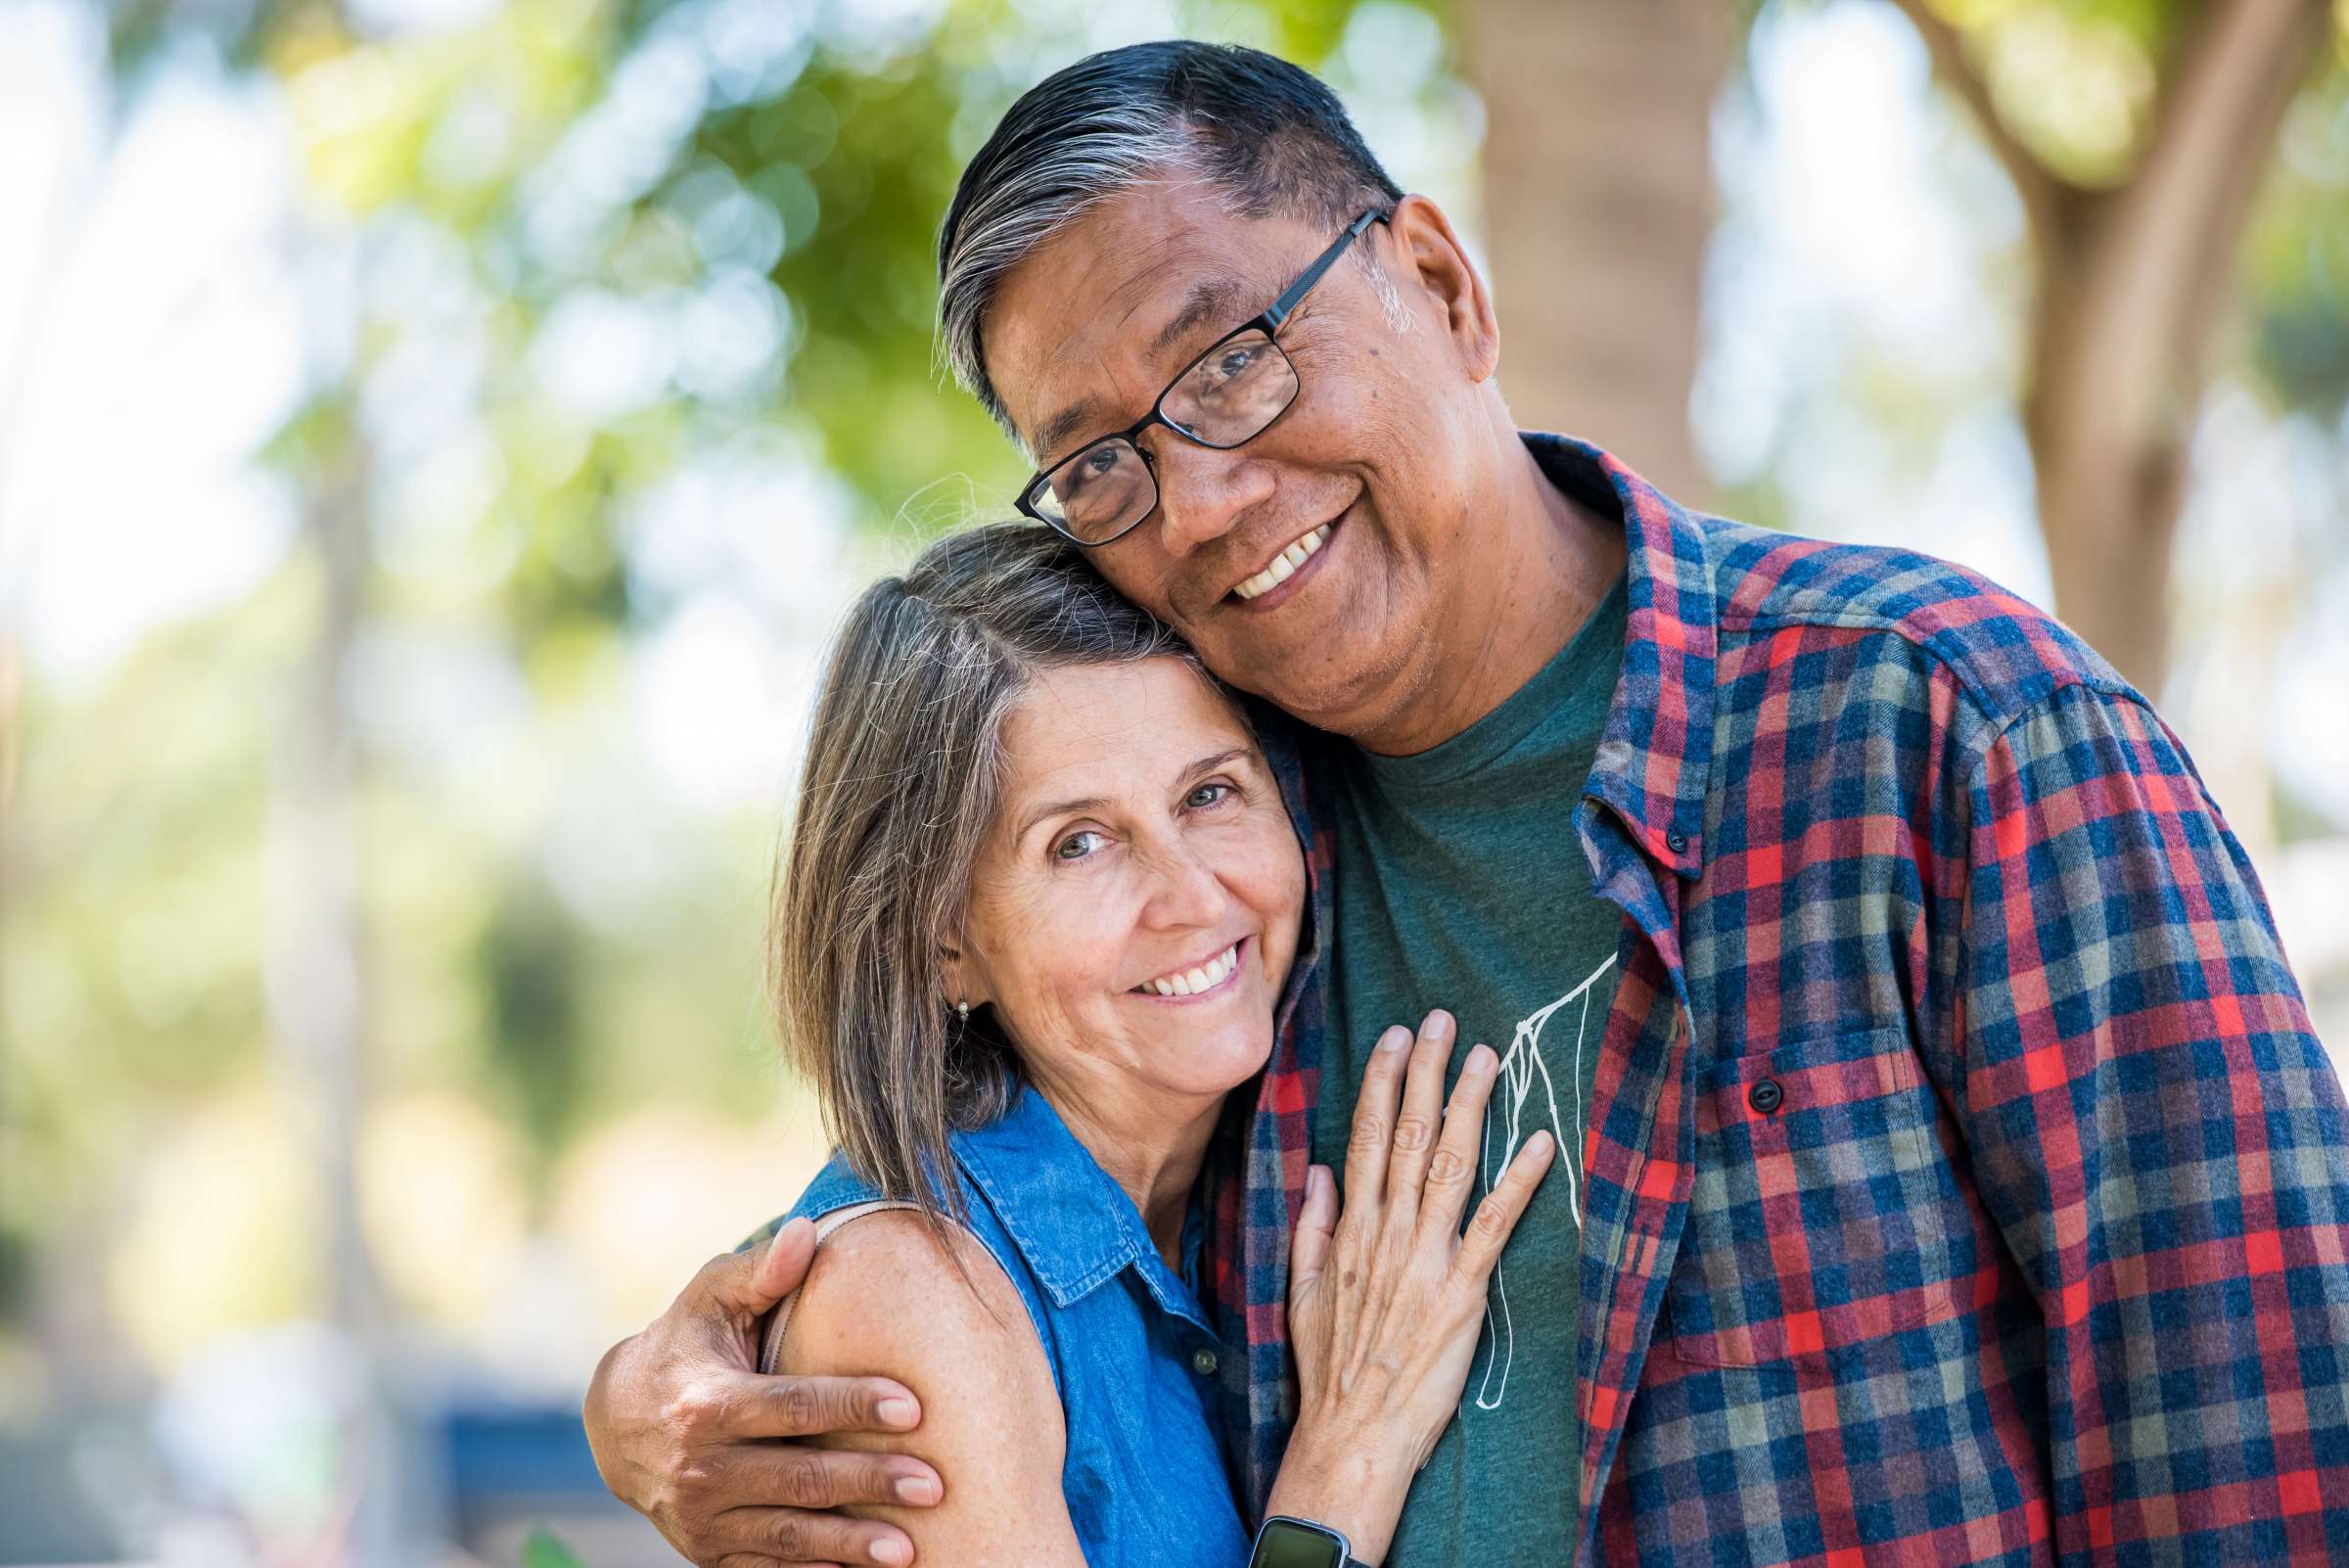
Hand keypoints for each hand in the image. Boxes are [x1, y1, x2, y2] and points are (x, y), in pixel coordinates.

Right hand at [583, 1219, 946, 1567]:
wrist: (615, 1422)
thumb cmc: (685, 1343)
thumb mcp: (709, 1297)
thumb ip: (760, 1270)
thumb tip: (807, 1232)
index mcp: (706, 1403)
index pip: (792, 1407)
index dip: (853, 1407)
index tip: (914, 1407)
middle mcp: (701, 1468)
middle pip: (800, 1479)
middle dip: (870, 1482)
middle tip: (935, 1485)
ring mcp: (702, 1518)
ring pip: (788, 1535)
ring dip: (851, 1544)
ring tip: (911, 1548)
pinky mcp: (707, 1550)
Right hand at [1265, 1010, 1554, 1565]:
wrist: (1353, 1433)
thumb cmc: (1331, 1368)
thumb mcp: (1304, 1293)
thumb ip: (1313, 1228)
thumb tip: (1318, 1171)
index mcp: (1350, 1230)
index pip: (1365, 1137)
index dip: (1382, 1082)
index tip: (1394, 1038)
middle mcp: (1388, 1233)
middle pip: (1407, 1134)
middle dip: (1426, 1072)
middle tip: (1441, 1019)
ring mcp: (1427, 1258)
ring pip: (1449, 1164)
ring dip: (1468, 1106)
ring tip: (1485, 1057)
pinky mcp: (1464, 1291)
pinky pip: (1495, 1225)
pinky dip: (1519, 1180)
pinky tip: (1539, 1142)